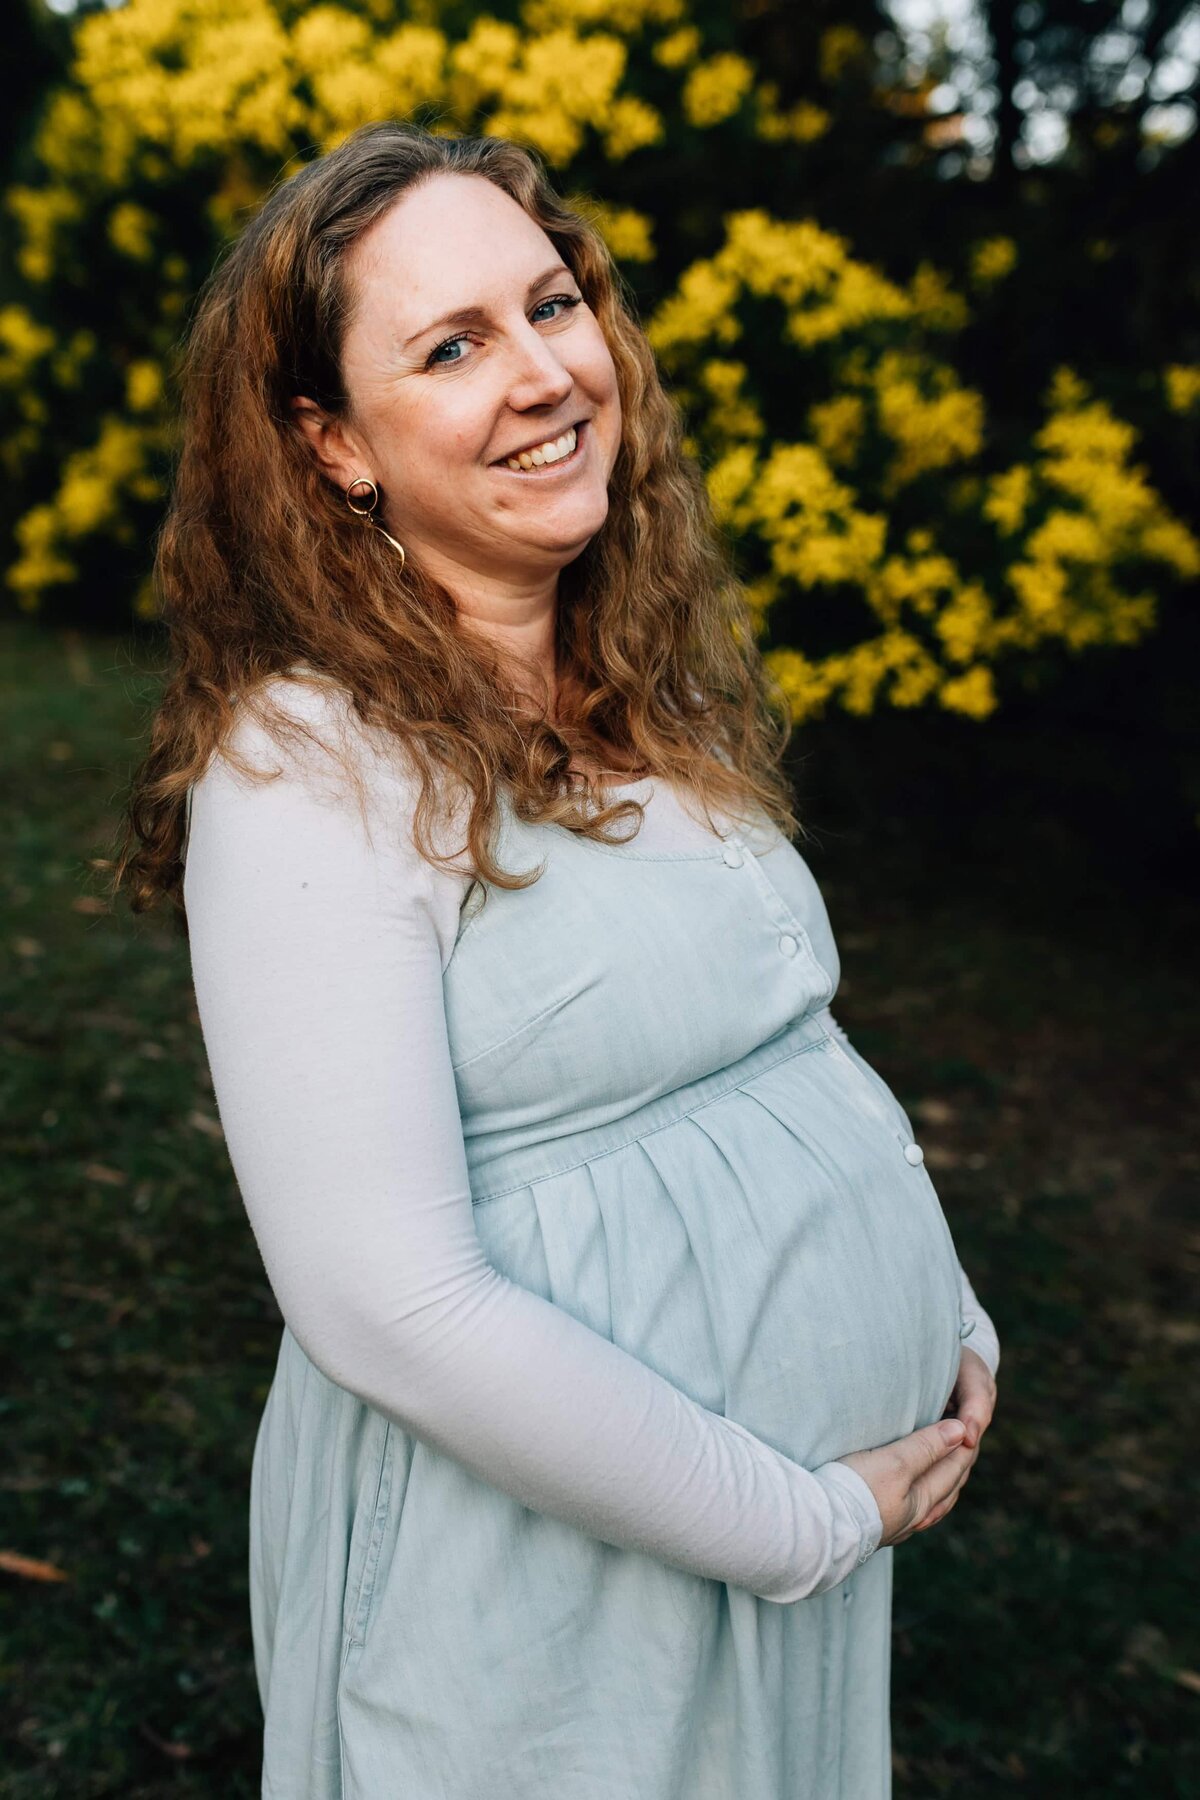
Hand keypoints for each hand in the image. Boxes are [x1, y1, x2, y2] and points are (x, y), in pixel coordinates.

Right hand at [835, 1345, 997, 1547]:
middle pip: (947, 1486)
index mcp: (923, 1501)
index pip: (954, 1467)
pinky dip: (921, 1490)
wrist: (818, 1526)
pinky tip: (911, 1490)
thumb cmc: (857, 1490)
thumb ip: (927, 1447)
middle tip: (962, 1437)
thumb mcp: (895, 1462)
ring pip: (930, 1499)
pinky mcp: (875, 1524)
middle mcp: (914, 1517)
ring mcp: (895, 1524)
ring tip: (943, 1463)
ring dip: (941, 1478)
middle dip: (957, 1461)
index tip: (969, 1419)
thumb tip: (962, 1431)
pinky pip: (911, 1505)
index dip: (963, 1443)